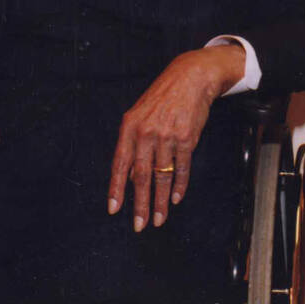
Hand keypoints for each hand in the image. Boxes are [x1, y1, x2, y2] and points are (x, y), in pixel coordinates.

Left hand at [108, 44, 244, 231]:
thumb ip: (134, 142)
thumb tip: (131, 175)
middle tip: (139, 225)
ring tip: (158, 219)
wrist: (191, 77)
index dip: (117, 188)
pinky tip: (175, 198)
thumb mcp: (140, 113)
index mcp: (130, 126)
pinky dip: (179, 186)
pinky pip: (181, 168)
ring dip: (160, 201)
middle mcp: (147, 132)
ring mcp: (168, 136)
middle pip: (141, 176)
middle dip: (140, 204)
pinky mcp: (187, 139)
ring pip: (162, 176)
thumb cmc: (163, 96)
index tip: (114, 209)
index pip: (120, 163)